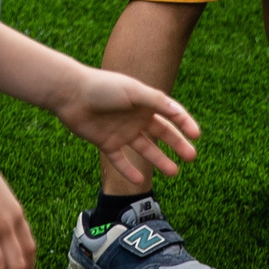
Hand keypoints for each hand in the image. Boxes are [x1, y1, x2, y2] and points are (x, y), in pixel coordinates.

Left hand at [53, 67, 201, 188]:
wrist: (71, 95)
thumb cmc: (103, 88)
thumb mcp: (133, 92)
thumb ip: (156, 102)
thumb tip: (178, 112)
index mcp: (144, 102)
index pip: (170, 113)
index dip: (184, 123)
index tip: (197, 135)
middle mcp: (135, 117)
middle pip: (161, 133)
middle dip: (177, 145)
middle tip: (192, 157)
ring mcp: (121, 132)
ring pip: (145, 150)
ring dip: (159, 160)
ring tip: (174, 172)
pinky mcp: (106, 143)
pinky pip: (120, 161)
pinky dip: (129, 171)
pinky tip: (140, 181)